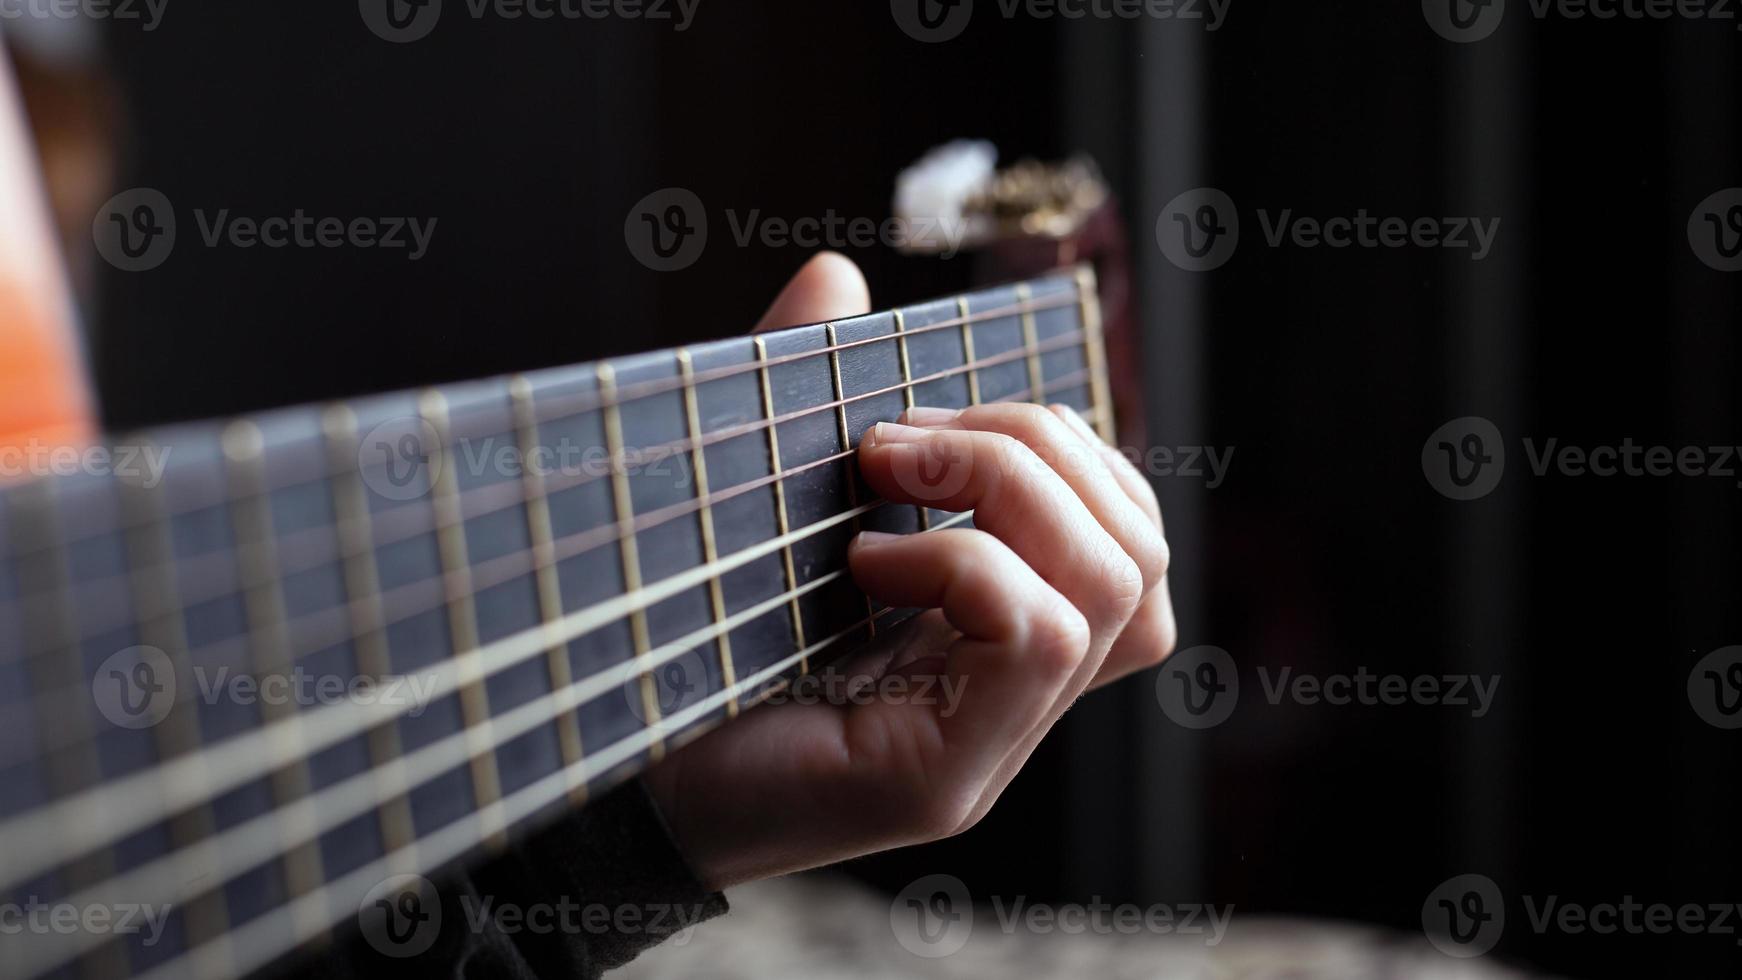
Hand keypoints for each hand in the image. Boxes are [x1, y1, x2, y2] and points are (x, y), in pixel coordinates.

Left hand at [643, 253, 1176, 888]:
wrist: (597, 763)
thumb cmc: (679, 626)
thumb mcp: (763, 486)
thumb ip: (805, 385)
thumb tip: (836, 272)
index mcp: (991, 631)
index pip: (1128, 539)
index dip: (1069, 453)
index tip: (929, 423)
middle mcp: (1012, 696)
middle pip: (1139, 548)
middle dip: (1039, 447)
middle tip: (897, 442)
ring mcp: (989, 746)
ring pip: (1116, 585)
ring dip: (1005, 492)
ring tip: (878, 485)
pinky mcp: (944, 781)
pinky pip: (1039, 634)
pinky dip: (960, 562)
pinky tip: (861, 564)